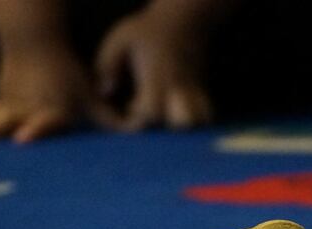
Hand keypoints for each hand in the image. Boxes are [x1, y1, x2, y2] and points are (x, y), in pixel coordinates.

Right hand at [0, 47, 118, 142]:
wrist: (34, 43)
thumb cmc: (68, 75)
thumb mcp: (92, 96)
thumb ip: (112, 119)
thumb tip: (141, 131)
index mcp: (51, 109)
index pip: (44, 121)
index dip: (35, 130)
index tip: (22, 139)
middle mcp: (27, 109)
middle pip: (8, 121)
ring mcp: (8, 105)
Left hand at [95, 4, 214, 130]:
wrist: (183, 20)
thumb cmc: (147, 30)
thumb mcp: (119, 40)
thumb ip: (107, 65)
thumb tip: (105, 91)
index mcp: (156, 76)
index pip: (151, 110)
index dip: (139, 115)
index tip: (129, 106)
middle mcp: (178, 86)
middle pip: (178, 122)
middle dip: (160, 124)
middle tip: (146, 113)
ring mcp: (193, 90)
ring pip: (198, 120)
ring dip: (182, 124)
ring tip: (166, 117)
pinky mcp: (201, 91)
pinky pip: (206, 114)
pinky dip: (196, 119)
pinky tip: (178, 113)